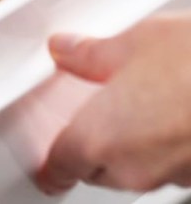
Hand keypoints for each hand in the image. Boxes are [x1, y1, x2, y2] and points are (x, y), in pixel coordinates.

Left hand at [36, 11, 190, 193]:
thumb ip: (89, 53)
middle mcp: (134, 167)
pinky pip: (172, 165)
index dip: (49, 165)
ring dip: (132, 145)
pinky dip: (167, 145)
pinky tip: (174, 113)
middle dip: (91, 145)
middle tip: (92, 114)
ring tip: (140, 104)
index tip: (44, 163)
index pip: (57, 165)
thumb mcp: (133, 42)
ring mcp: (174, 175)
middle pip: (95, 169)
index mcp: (99, 137)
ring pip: (137, 169)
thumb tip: (67, 50)